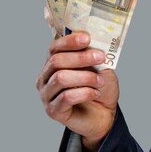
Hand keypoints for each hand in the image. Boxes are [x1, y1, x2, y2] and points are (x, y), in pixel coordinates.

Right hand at [37, 32, 119, 151]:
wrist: (104, 114)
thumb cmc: (100, 88)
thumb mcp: (100, 68)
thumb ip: (94, 56)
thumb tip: (94, 42)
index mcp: (54, 63)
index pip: (54, 47)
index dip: (70, 41)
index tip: (87, 38)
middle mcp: (46, 77)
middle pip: (56, 61)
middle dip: (81, 57)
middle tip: (100, 57)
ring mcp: (47, 94)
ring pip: (61, 78)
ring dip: (85, 77)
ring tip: (100, 81)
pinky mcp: (53, 110)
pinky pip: (66, 97)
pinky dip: (85, 93)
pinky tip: (95, 93)